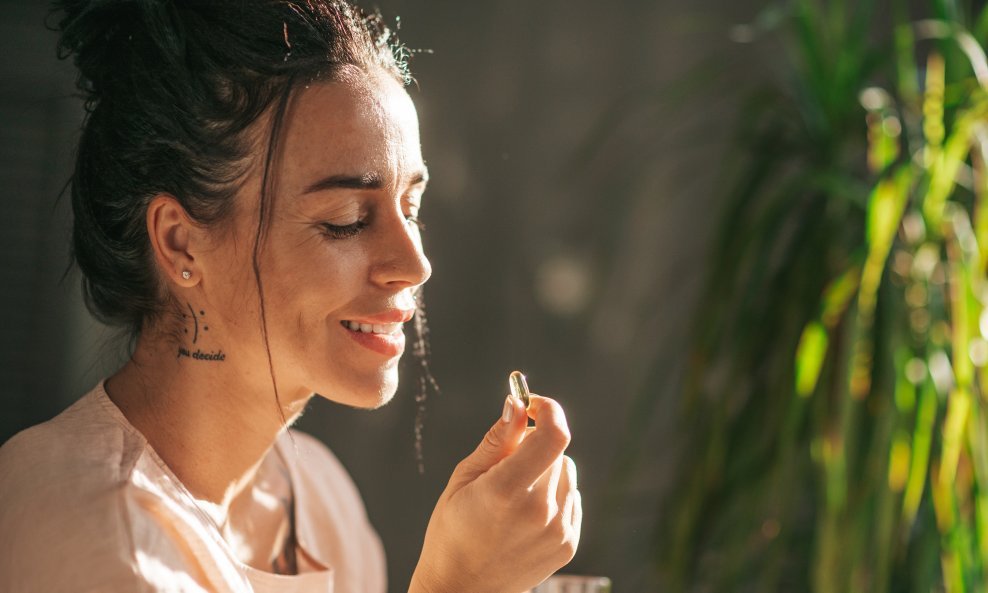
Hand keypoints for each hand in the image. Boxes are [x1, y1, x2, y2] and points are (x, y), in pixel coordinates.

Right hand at [409, 394, 581, 592]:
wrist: (463, 589)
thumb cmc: (453, 530)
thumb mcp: (464, 478)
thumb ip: (496, 440)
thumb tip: (517, 404)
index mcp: (506, 491)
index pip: (553, 435)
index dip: (548, 410)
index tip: (533, 404)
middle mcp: (539, 512)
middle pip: (556, 451)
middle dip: (535, 445)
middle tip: (506, 464)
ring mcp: (558, 531)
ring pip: (566, 472)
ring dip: (546, 471)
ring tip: (514, 495)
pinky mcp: (568, 544)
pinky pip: (571, 498)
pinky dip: (554, 496)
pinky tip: (526, 515)